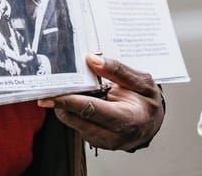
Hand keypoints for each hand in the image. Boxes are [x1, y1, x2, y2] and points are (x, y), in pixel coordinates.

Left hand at [37, 54, 163, 151]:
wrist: (152, 123)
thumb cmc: (147, 102)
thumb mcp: (142, 82)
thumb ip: (118, 70)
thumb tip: (91, 60)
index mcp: (128, 120)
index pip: (91, 110)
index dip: (69, 101)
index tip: (49, 95)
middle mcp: (113, 136)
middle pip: (76, 118)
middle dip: (61, 101)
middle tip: (51, 83)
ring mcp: (102, 141)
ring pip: (72, 121)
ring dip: (66, 104)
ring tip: (70, 86)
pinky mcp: (94, 141)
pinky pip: (76, 123)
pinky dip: (73, 109)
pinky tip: (79, 97)